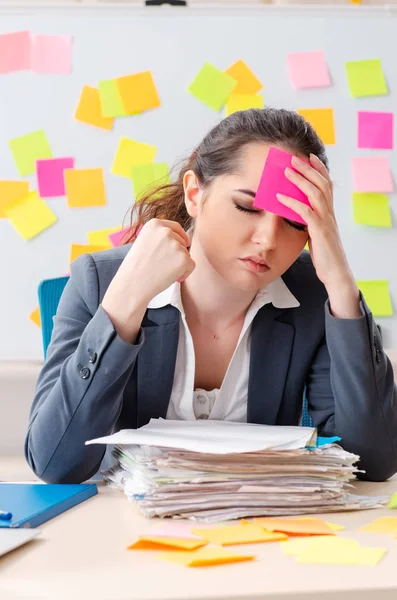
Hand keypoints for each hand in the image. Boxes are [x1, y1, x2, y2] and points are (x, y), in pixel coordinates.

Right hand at [102, 219, 194, 341]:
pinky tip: (171, 278)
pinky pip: (191, 265)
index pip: (175, 227)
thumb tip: (180, 240)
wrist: (132, 285)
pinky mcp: (183, 258)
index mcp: (154, 224)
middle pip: (182, 242)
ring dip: (179, 265)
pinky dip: (185, 274)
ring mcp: (175, 244)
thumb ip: (160, 238)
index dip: (181, 236)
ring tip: (162, 272)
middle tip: (162, 267)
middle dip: (177, 255)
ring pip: (187, 254)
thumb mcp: (144, 243)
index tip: (185, 243)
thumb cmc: (136, 268)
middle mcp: (166, 231)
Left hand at [276, 154, 353, 288]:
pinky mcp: (319, 231)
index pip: (327, 184)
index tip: (309, 157)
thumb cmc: (325, 255)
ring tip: (286, 171)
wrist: (335, 272)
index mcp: (329, 212)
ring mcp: (326, 221)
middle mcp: (329, 213)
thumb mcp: (316, 233)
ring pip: (315, 193)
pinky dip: (292, 202)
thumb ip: (309, 221)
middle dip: (307, 169)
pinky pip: (305, 212)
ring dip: (300, 180)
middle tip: (293, 158)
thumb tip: (297, 214)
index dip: (319, 169)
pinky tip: (280, 198)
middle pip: (321, 184)